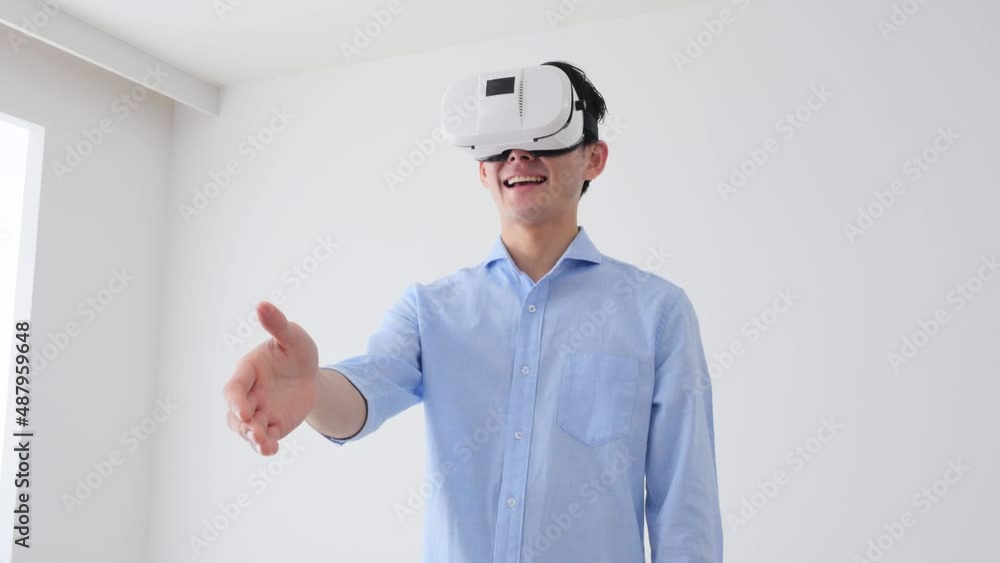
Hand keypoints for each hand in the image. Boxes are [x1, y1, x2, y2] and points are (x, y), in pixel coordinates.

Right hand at [223, 301, 318, 455]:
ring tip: (266, 446)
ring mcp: (257, 411)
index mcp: (248, 371)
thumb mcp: (293, 337)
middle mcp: (248, 394)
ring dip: (253, 439)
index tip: (245, 411)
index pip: (234, 388)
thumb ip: (277, 325)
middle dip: (243, 424)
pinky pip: (264, 439)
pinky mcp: (270, 426)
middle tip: (256, 433)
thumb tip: (262, 304)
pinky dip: (265, 446)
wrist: (311, 375)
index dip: (235, 400)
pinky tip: (272, 450)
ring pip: (246, 430)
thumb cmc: (297, 351)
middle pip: (235, 414)